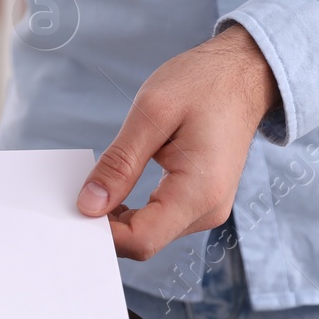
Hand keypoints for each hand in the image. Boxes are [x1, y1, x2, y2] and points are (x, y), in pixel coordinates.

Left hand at [76, 25, 279, 260]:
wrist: (243, 75)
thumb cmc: (204, 84)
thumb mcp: (151, 113)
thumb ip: (119, 163)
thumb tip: (89, 205)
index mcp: (199, 191)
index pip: (141, 240)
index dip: (102, 233)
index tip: (75, 207)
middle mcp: (208, 210)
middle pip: (144, 242)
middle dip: (106, 227)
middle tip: (77, 194)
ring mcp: (207, 209)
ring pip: (150, 234)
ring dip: (118, 219)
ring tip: (98, 185)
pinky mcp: (201, 203)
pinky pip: (159, 220)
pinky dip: (133, 212)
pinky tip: (117, 188)